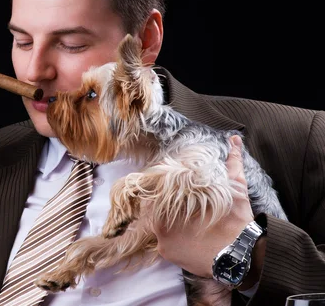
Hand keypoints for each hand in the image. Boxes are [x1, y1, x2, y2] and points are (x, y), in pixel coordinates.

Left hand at [153, 135, 254, 277]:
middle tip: (184, 211)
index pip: (155, 192)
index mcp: (170, 203)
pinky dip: (173, 241)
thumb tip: (234, 139)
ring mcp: (162, 240)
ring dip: (168, 224)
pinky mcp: (167, 255)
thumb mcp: (235, 188)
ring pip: (158, 227)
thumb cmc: (235, 222)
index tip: (175, 194)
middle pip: (154, 209)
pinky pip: (164, 244)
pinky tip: (188, 239)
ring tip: (187, 225)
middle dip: (165, 208)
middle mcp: (160, 222)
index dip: (163, 191)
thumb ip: (232, 163)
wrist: (241, 256)